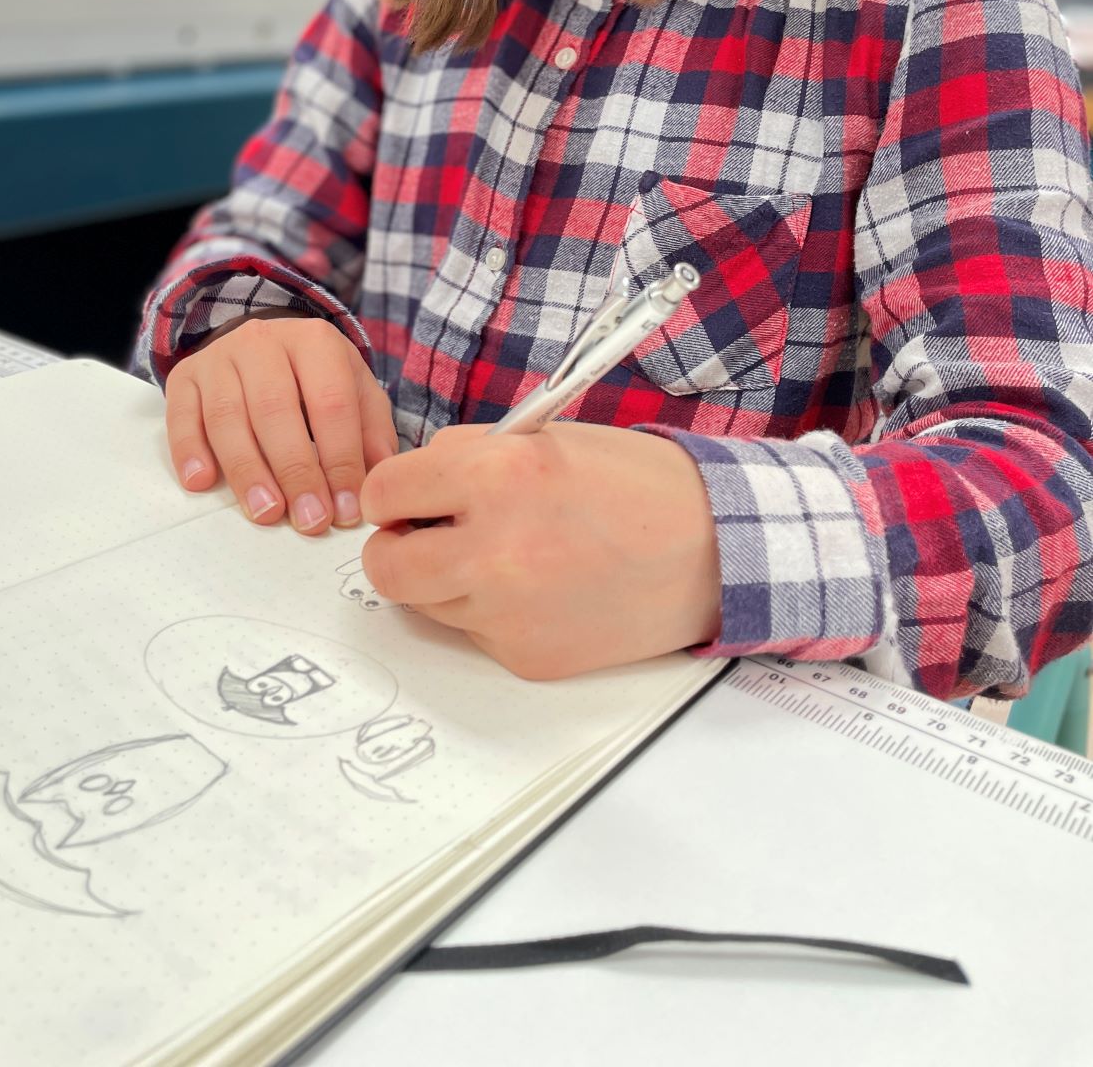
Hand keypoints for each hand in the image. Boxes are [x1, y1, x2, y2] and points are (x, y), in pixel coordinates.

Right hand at [165, 316, 398, 534]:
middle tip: (310, 519)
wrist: (263, 345)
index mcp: (314, 341)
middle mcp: (263, 341)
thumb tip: (379, 479)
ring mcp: (219, 358)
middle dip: (295, 471)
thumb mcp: (354, 389)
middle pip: (276, 410)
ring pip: (228, 416)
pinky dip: (189, 450)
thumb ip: (371, 430)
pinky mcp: (185, 378)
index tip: (346, 509)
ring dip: (247, 471)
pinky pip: (182, 415)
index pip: (331, 403)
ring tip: (267, 511)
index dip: (341, 460)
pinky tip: (202, 482)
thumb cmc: (315, 378)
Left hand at [359, 424, 721, 678]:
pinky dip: (492, 612)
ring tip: (502, 556)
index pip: (385, 492)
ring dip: (445, 580)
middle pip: (386, 566)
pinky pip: (475, 633)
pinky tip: (542, 588)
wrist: (713, 549)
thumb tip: (408, 489)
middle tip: (427, 535)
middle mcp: (493, 549)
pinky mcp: (526, 657)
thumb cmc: (634, 484)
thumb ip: (468, 458)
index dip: (392, 493)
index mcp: (496, 475)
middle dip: (397, 548)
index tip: (406, 497)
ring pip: (426, 603)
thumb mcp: (544, 440)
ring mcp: (508, 613)